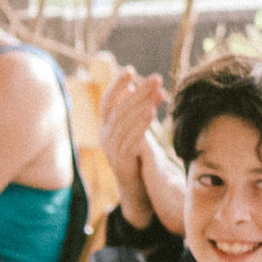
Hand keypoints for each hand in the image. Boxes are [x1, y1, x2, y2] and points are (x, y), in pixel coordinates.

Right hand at [98, 67, 170, 223]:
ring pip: (123, 123)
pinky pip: (129, 141)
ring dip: (140, 106)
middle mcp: (104, 136)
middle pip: (119, 108)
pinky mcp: (121, 162)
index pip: (108, 101)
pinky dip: (140, 126)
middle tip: (156, 78)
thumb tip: (142, 87)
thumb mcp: (137, 130)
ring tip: (156, 94)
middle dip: (138, 92)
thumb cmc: (138, 157)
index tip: (131, 71)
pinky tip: (152, 114)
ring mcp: (111, 150)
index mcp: (106, 126)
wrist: (138, 190)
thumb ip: (138, 110)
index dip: (117, 85)